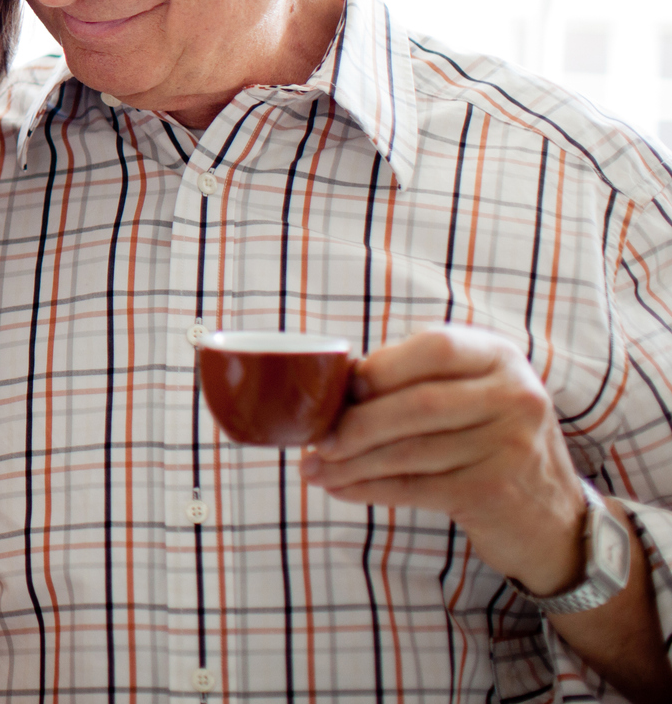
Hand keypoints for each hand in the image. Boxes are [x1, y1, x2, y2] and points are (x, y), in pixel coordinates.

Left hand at [298, 325, 584, 591]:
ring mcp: (510, 447)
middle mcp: (515, 397)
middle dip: (353, 423)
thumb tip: (333, 381)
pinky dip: (367, 488)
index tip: (341, 388)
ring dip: (350, 462)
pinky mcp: (494, 492)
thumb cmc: (491, 444)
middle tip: (314, 439)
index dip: (381, 367)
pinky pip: (413, 487)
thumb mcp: (472, 397)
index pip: (435, 348)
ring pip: (408, 450)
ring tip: (313, 468)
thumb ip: (418, 380)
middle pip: (415, 404)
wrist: (554, 520)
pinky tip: (338, 488)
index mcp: (501, 358)